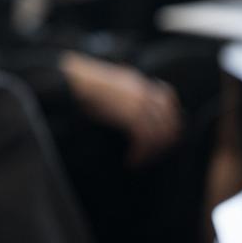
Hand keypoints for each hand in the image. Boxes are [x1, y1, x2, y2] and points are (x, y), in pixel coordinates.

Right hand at [61, 52, 182, 165]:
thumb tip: (125, 112)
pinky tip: (131, 160)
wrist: (71, 81)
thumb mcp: (106, 85)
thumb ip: (121, 93)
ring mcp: (139, 103)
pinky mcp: (131, 116)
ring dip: (151, 152)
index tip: (160, 135)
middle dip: (164, 141)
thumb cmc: (80, 86)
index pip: (168, 98)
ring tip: (139, 161)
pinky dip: (141, 154)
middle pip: (169, 119)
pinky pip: (145, 140)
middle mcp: (143, 91)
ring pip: (159, 133)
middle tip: (151, 155)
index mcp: (138, 82)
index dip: (169, 119)